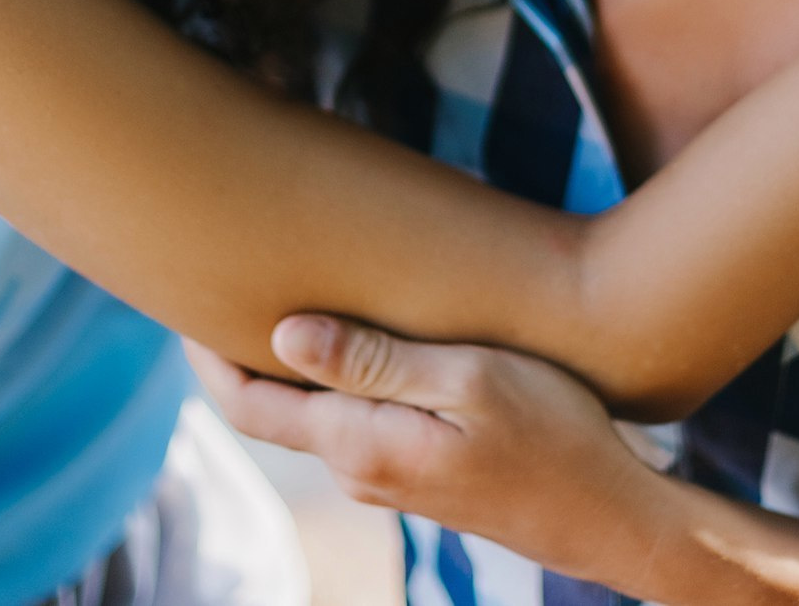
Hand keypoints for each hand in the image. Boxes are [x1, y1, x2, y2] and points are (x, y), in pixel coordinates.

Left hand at [188, 317, 666, 587]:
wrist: (615, 518)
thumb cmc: (555, 437)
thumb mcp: (467, 380)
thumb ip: (373, 359)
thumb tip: (281, 335)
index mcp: (359, 445)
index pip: (248, 406)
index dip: (206, 356)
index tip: (184, 296)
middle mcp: (360, 471)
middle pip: (273, 409)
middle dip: (239, 352)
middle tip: (218, 279)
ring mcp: (390, 479)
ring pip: (316, 415)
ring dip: (294, 364)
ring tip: (285, 291)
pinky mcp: (421, 476)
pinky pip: (356, 422)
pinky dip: (339, 380)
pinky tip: (359, 338)